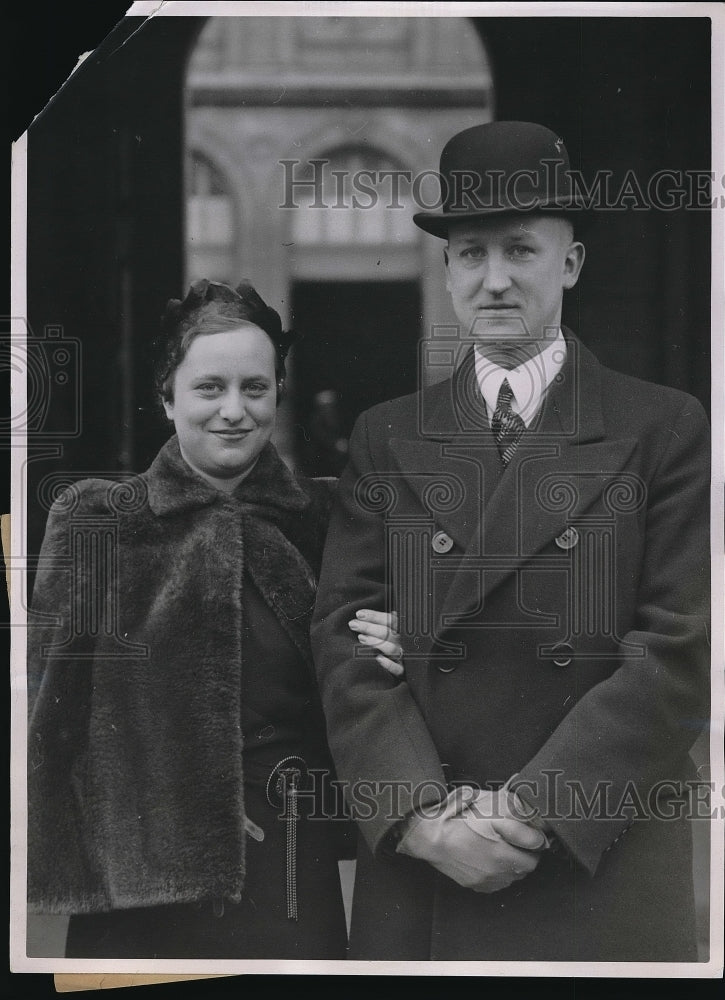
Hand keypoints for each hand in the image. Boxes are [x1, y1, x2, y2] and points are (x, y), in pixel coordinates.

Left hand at [348, 609, 403, 676]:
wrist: (402, 667)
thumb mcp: (387, 630)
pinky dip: (389, 664)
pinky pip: (397, 669)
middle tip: (354, 625)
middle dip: (369, 627)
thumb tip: (360, 615)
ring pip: (391, 648)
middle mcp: (402, 642)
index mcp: (401, 630)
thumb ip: (379, 623)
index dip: (374, 616)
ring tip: (360, 638)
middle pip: (388, 633)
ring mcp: (402, 656)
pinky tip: (377, 659)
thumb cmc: (389, 643)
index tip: (359, 614)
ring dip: (375, 642)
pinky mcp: (402, 670)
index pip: (390, 620)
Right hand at [396, 786, 542, 892]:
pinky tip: (493, 860)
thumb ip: (503, 805)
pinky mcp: (478, 886)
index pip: (535, 847)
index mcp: (498, 847)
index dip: (536, 838)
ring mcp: (487, 879)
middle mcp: (495, 867)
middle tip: (521, 841)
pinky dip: (501, 874)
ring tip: (505, 849)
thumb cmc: (450, 817)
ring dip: (516, 864)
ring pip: (516, 876)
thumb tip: (525, 808)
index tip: (535, 833)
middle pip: (529, 865)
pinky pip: (500, 883)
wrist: (425, 838)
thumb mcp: (479, 803)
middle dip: (528, 852)